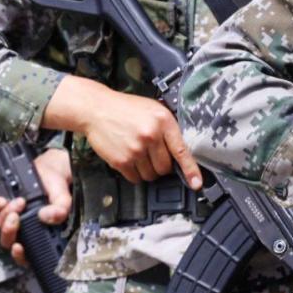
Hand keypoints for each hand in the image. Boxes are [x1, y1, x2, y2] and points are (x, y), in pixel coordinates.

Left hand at [0, 147, 71, 266]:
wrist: (52, 171)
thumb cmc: (58, 191)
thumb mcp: (64, 200)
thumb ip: (61, 210)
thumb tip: (47, 216)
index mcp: (39, 236)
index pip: (26, 255)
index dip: (20, 255)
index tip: (19, 247)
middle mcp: (24, 230)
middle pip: (8, 240)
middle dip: (9, 231)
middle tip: (16, 218)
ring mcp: (14, 217)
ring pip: (1, 225)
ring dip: (6, 215)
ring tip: (19, 202)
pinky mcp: (7, 204)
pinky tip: (4, 200)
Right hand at [43, 75, 201, 187]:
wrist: (96, 109)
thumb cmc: (125, 109)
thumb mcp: (152, 109)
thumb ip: (167, 128)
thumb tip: (180, 152)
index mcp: (163, 121)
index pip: (182, 151)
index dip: (191, 170)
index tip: (197, 183)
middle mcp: (151, 136)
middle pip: (165, 168)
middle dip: (160, 165)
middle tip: (151, 153)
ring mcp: (136, 149)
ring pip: (151, 175)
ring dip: (146, 170)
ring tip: (137, 152)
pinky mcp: (121, 161)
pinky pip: (135, 178)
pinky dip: (133, 173)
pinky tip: (128, 158)